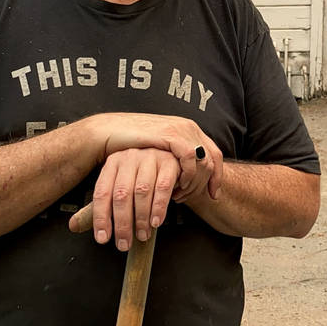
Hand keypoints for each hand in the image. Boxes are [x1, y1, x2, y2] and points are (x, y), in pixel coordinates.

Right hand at [83, 113, 223, 200]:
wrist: (110, 131)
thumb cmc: (130, 145)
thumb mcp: (159, 151)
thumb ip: (173, 158)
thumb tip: (183, 176)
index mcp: (187, 129)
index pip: (214, 153)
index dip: (216, 175)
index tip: (212, 194)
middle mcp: (187, 127)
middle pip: (212, 157)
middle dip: (208, 182)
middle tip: (201, 198)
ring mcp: (180, 129)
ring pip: (203, 160)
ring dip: (195, 182)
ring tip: (181, 195)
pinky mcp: (170, 134)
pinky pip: (190, 157)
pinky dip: (187, 174)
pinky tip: (176, 187)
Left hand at [88, 148, 177, 250]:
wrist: (169, 157)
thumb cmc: (141, 176)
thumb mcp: (119, 187)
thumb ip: (100, 207)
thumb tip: (73, 226)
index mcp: (112, 164)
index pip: (102, 193)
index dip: (100, 218)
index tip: (103, 238)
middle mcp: (129, 158)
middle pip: (121, 194)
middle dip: (122, 224)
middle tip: (124, 243)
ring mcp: (149, 158)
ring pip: (142, 191)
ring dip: (141, 218)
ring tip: (142, 235)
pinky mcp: (169, 163)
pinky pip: (163, 187)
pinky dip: (159, 208)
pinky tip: (156, 222)